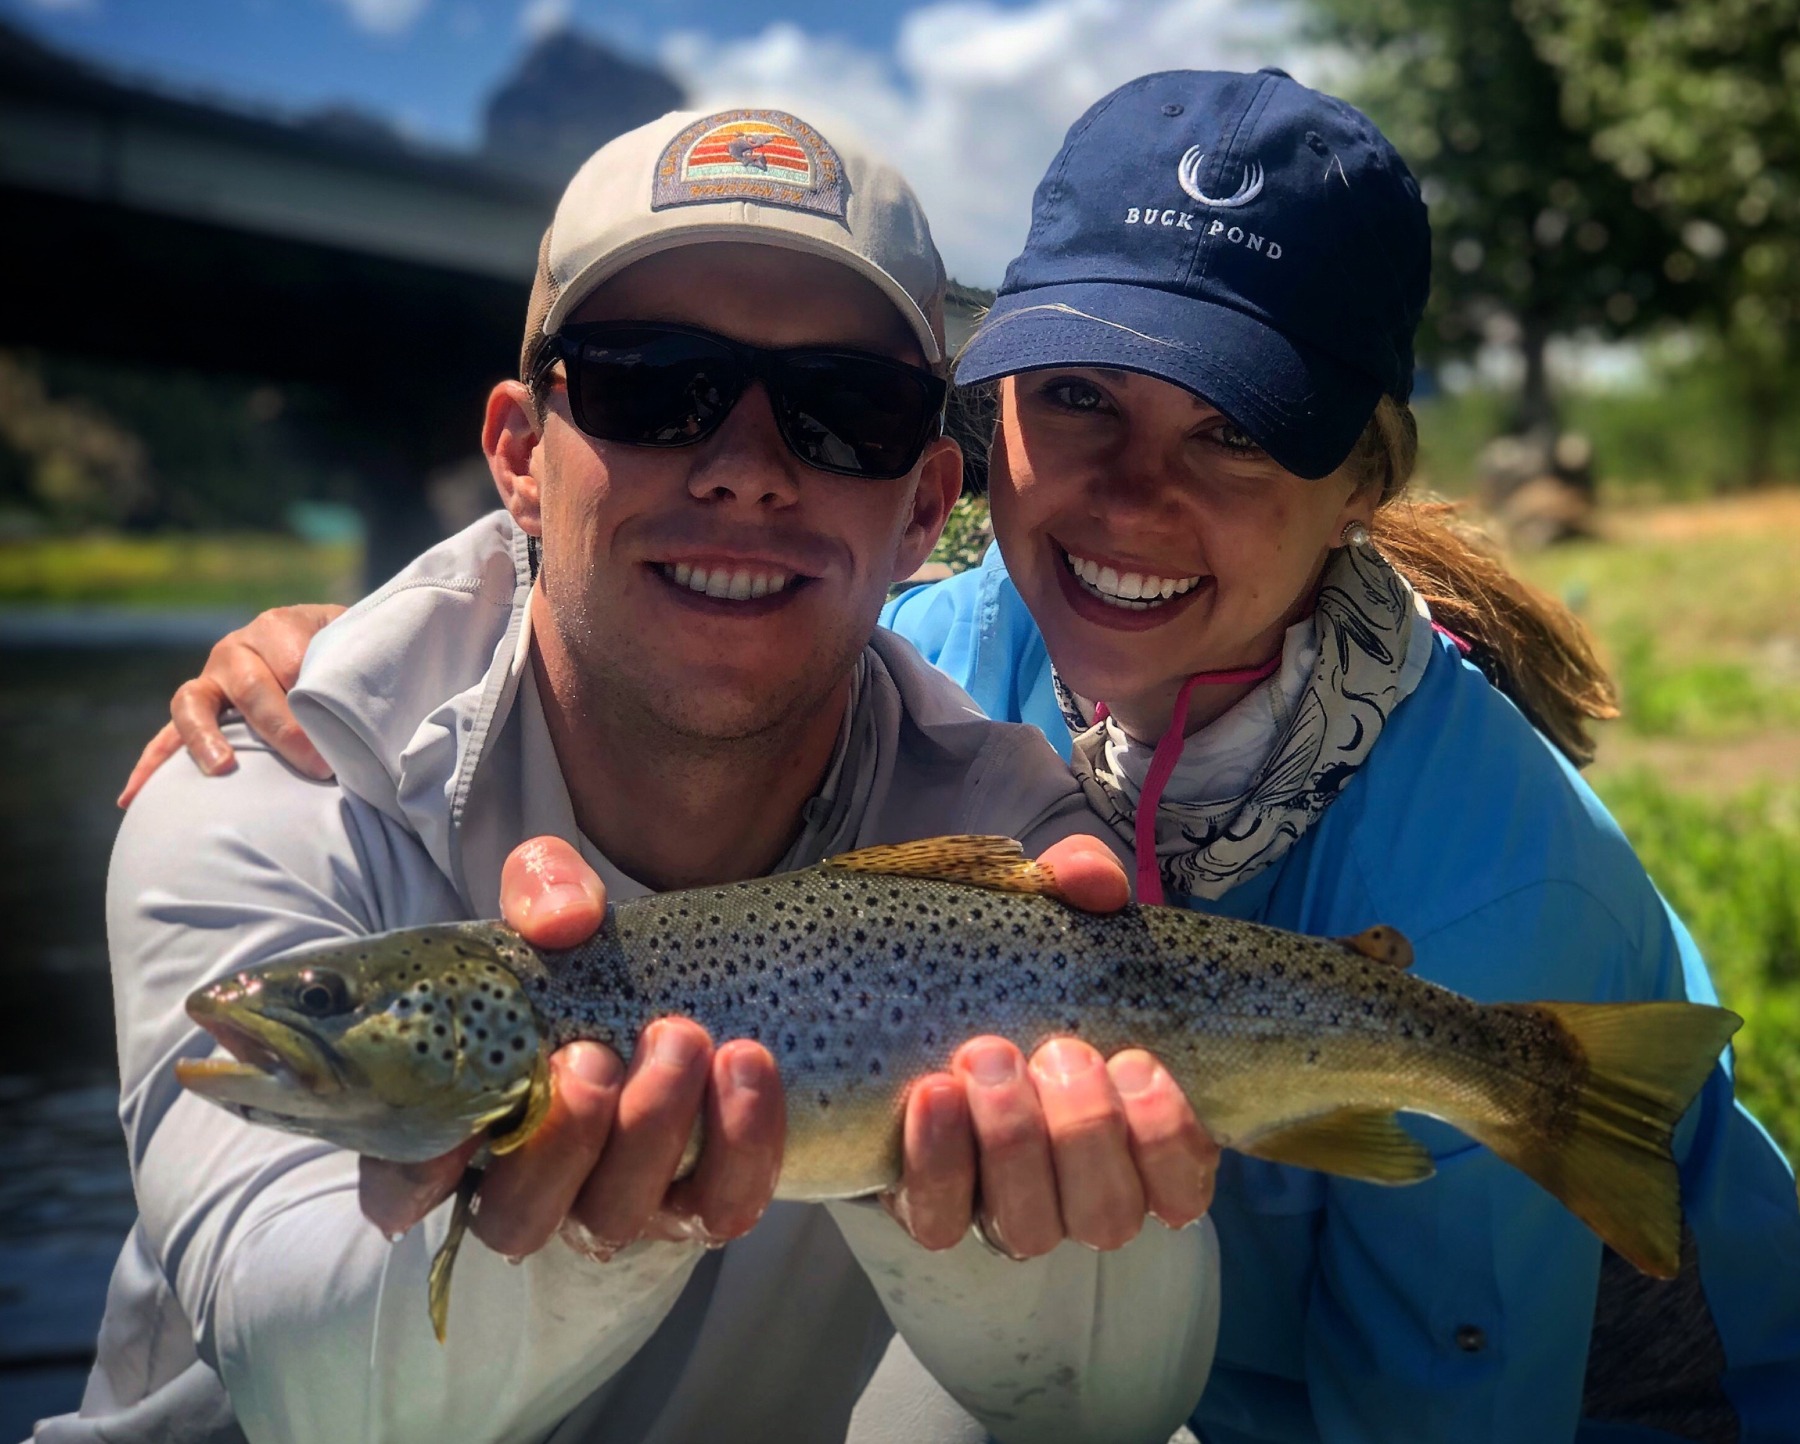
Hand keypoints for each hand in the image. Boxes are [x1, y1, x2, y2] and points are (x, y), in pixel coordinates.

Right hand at [117, 603, 346, 807]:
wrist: (328, 646)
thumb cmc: (348, 654)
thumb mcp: (356, 645)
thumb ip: (354, 662)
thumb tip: (359, 699)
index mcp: (278, 626)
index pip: (290, 662)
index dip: (314, 701)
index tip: (340, 735)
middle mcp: (236, 648)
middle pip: (250, 687)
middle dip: (283, 730)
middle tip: (318, 766)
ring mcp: (211, 680)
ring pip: (193, 705)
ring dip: (204, 738)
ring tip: (222, 769)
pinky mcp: (198, 711)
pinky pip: (167, 737)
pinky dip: (151, 765)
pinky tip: (132, 798)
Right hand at [359, 836, 784, 1260]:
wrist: (671, 977)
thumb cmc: (576, 956)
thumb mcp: (547, 903)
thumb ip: (541, 890)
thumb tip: (566, 918)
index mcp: (453, 1124)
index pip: (398, 1191)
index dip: (413, 1176)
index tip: (456, 1125)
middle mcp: (526, 1184)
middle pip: (519, 1217)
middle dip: (561, 1141)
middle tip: (595, 1054)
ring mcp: (610, 1202)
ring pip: (615, 1217)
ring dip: (650, 1131)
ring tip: (683, 1038)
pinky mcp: (696, 1201)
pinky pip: (721, 1207)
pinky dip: (741, 1145)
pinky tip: (747, 1065)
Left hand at [883, 834, 1218, 1256]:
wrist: (900, 989)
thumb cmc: (1006, 963)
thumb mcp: (1049, 910)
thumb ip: (1079, 879)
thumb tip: (1095, 884)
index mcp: (1132, 1138)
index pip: (1182, 1189)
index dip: (1168, 1141)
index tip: (1136, 1062)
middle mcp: (1075, 1190)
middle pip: (1107, 1216)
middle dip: (1084, 1133)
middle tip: (1057, 1050)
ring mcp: (1001, 1206)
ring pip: (1031, 1228)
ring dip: (1016, 1146)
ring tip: (988, 1055)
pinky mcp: (927, 1205)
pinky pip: (939, 1220)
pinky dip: (939, 1162)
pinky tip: (933, 1093)